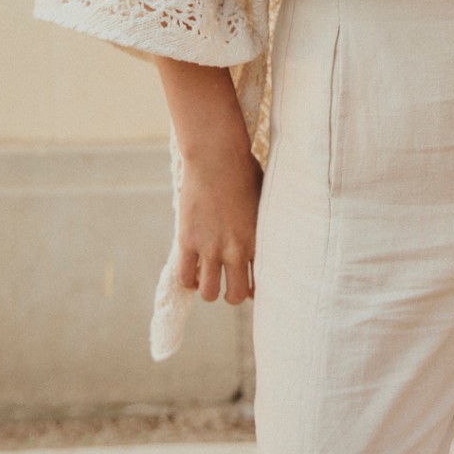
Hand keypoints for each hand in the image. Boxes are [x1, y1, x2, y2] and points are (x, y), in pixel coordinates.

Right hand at [176, 149, 264, 304]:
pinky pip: (185, 276)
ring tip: (207, 279)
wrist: (217, 157)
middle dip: (231, 295)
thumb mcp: (265, 201)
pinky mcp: (188, 241)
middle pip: (234, 296)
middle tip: (227, 284)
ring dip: (208, 290)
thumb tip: (269, 238)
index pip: (259, 283)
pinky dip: (188, 280)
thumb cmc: (245, 172)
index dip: (253, 290)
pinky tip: (192, 270)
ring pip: (208, 293)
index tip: (248, 286)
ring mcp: (210, 247)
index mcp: (258, 241)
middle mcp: (236, 250)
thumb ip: (263, 225)